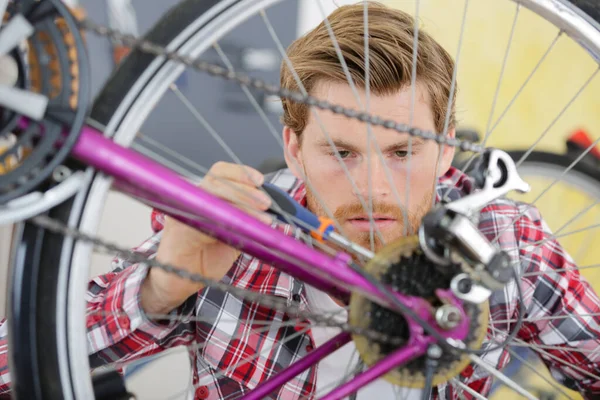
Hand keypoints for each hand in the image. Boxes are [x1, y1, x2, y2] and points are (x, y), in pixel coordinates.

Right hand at [140, 162, 271, 313]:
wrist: (180, 280)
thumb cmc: (205, 254)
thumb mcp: (232, 231)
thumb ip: (246, 217)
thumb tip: (272, 208)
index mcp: (204, 194)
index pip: (219, 172)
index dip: (240, 172)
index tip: (260, 180)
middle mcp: (192, 199)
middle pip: (217, 181)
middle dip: (245, 190)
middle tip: (266, 203)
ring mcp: (183, 212)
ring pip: (212, 199)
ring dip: (242, 206)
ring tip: (264, 219)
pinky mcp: (178, 229)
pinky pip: (205, 221)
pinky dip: (229, 224)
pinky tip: (245, 231)